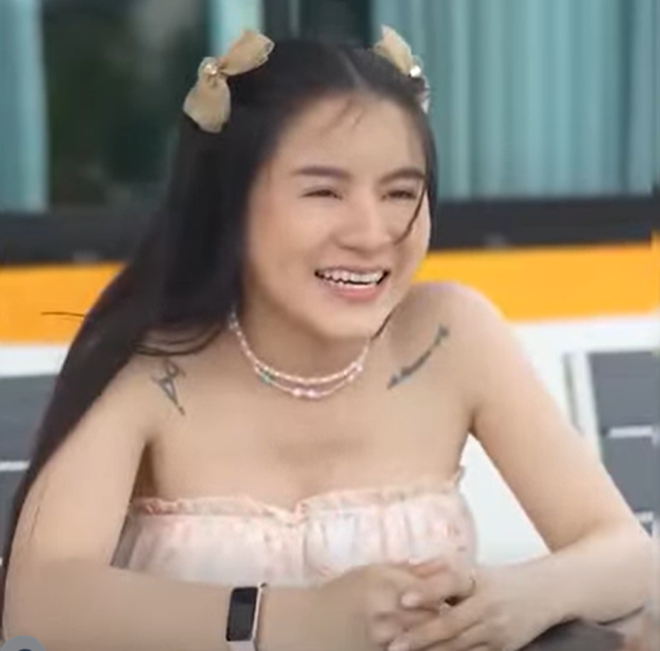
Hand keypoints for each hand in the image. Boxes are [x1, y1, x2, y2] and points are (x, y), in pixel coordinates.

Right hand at [312, 559, 446, 650]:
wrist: (311, 624)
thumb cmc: (343, 591)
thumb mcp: (373, 572)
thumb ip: (411, 570)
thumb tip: (446, 562)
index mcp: (386, 585)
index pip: (433, 591)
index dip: (448, 594)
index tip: (457, 594)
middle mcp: (387, 613)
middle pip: (434, 618)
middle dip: (446, 616)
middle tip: (456, 614)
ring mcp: (385, 640)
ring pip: (425, 640)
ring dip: (435, 635)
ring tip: (439, 628)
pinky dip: (420, 646)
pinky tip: (421, 641)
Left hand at [386, 563, 552, 650]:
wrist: (546, 592)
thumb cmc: (501, 579)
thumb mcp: (476, 569)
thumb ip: (443, 571)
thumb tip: (408, 568)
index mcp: (478, 579)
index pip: (450, 582)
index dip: (427, 591)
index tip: (404, 598)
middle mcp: (488, 605)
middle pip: (451, 623)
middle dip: (421, 635)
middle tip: (395, 643)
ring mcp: (496, 631)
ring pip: (459, 646)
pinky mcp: (502, 650)